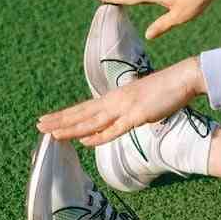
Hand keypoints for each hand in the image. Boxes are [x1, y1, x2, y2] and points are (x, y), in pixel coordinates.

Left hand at [36, 57, 207, 145]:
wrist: (182, 78)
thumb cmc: (164, 90)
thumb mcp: (140, 102)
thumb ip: (127, 112)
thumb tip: (119, 122)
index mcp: (114, 97)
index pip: (84, 108)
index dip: (65, 115)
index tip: (47, 119)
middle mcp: (115, 101)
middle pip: (82, 113)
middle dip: (59, 120)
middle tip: (38, 125)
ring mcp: (125, 108)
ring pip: (92, 121)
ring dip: (71, 128)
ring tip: (52, 133)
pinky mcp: (138, 116)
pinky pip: (115, 129)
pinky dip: (99, 136)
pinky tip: (85, 141)